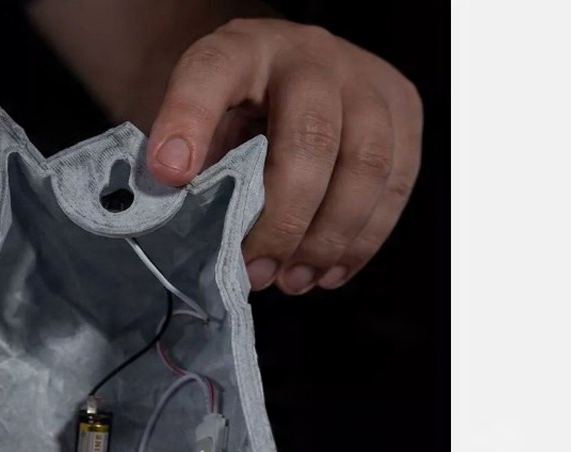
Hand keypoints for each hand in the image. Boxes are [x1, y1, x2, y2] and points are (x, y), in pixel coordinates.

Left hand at [146, 18, 421, 293]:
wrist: (282, 77)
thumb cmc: (233, 118)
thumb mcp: (200, 133)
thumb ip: (192, 173)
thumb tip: (193, 241)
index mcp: (240, 50)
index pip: (211, 72)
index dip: (188, 121)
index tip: (169, 175)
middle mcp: (308, 53)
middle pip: (312, 136)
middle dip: (285, 219)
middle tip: (257, 272)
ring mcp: (363, 76)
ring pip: (367, 164)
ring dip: (330, 238)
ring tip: (293, 281)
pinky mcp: (401, 106)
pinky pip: (398, 180)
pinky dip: (364, 238)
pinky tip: (329, 272)